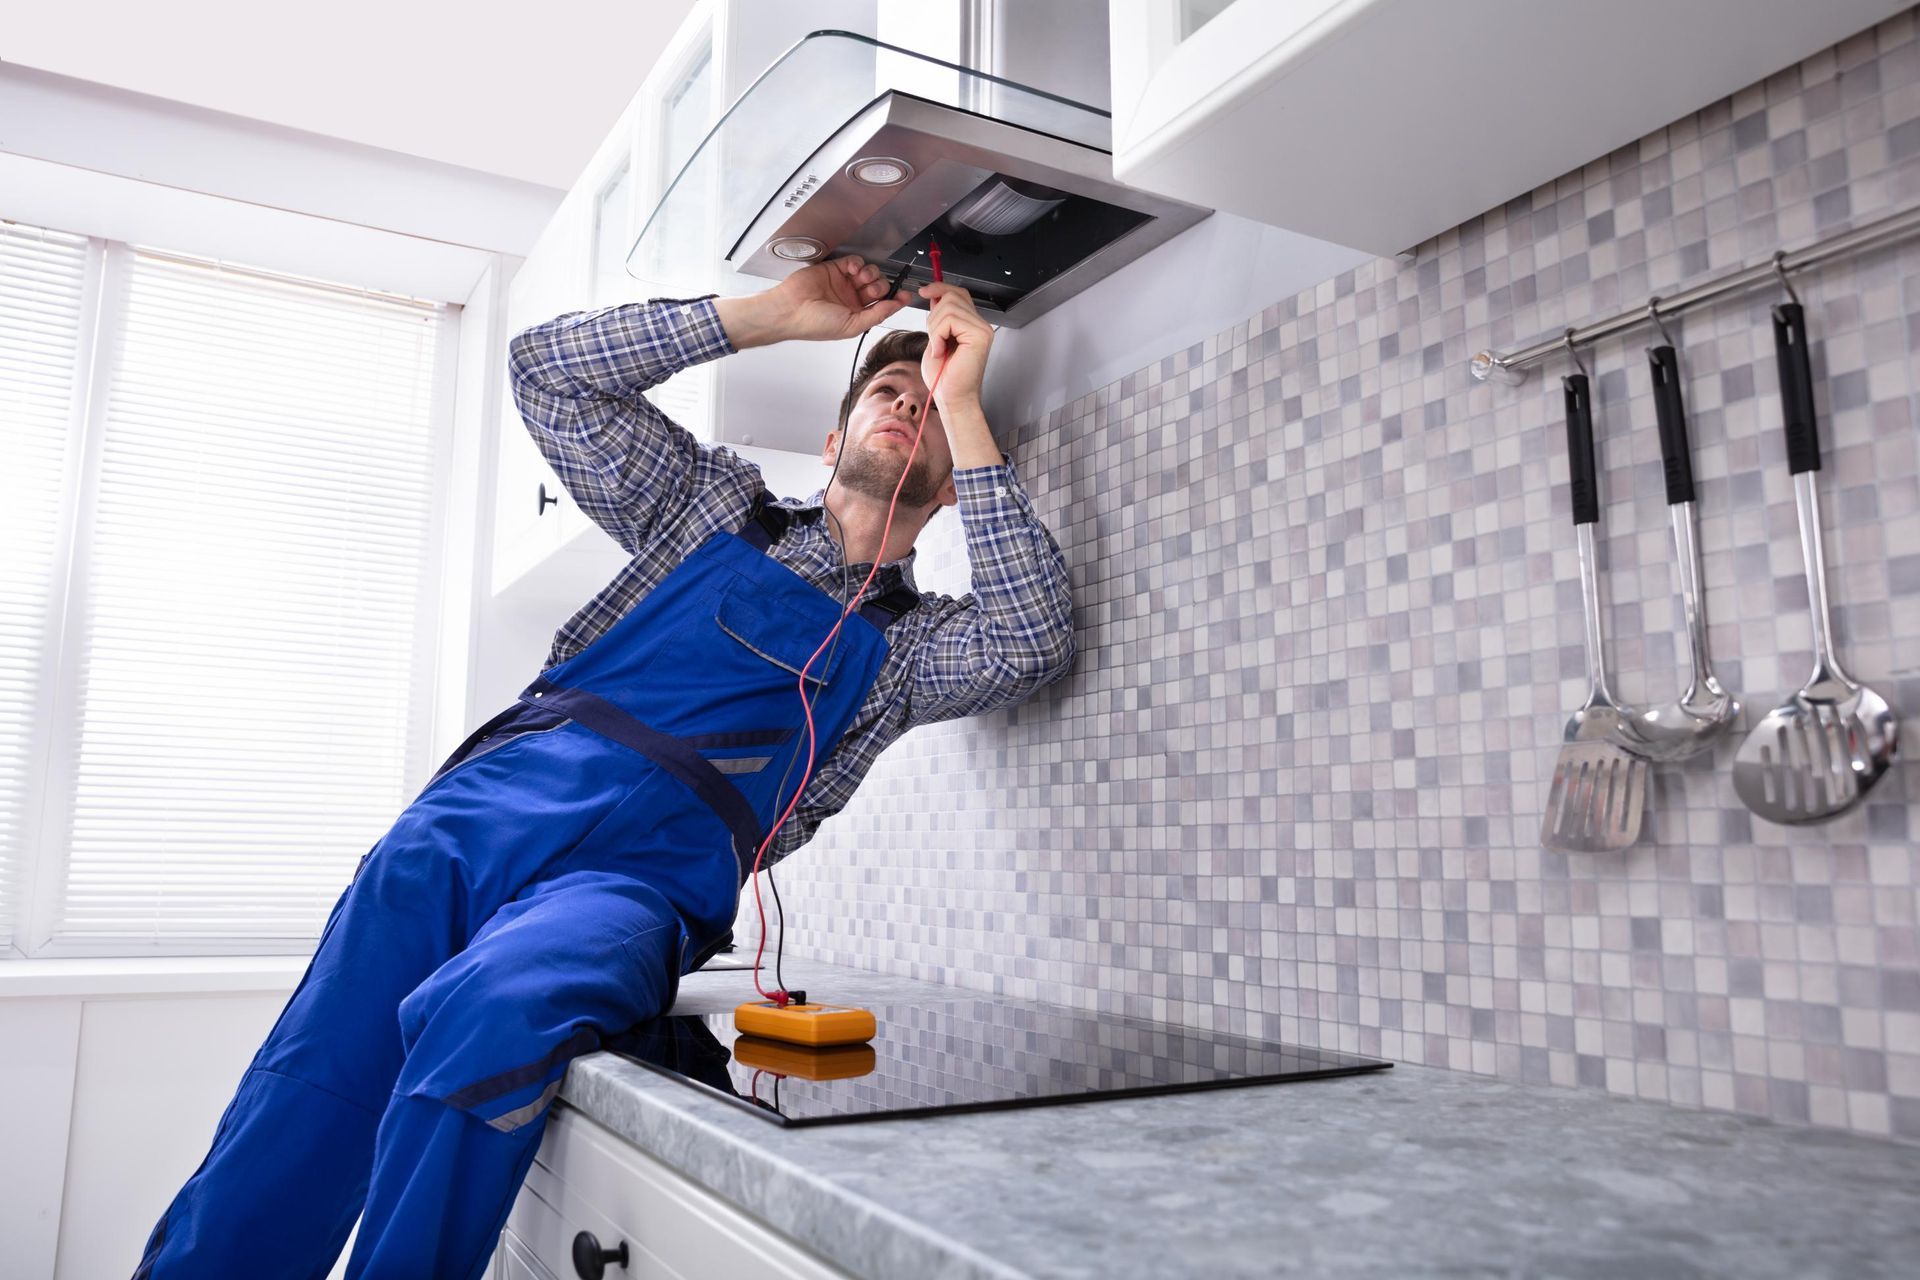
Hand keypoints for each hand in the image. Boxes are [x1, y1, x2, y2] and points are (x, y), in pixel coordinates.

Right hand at [764, 256, 909, 342]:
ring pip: (869, 273)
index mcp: (857, 315)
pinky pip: (854, 262)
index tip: (906, 294)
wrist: (791, 309)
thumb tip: (896, 306)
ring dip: (870, 274)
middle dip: (880, 286)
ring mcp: (844, 283)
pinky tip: (851, 270)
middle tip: (871, 289)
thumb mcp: (852, 325)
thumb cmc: (815, 323)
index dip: (896, 299)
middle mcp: (852, 299)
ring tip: (860, 279)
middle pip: (879, 286)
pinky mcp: (835, 269)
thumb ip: (876, 314)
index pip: (883, 304)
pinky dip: (857, 263)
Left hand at [918, 282, 991, 411]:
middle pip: (952, 295)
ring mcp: (982, 329)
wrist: (951, 398)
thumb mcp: (936, 338)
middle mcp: (980, 324)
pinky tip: (941, 351)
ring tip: (939, 348)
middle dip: (933, 315)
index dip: (940, 288)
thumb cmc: (943, 376)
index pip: (958, 293)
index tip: (924, 291)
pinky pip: (950, 320)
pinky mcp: (979, 336)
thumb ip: (939, 317)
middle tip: (934, 339)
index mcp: (971, 324)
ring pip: (949, 307)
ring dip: (934, 328)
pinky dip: (938, 335)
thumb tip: (934, 295)